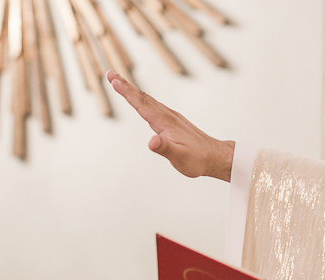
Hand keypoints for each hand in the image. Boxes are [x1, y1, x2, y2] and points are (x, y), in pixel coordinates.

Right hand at [107, 70, 234, 180]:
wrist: (214, 156)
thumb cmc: (197, 159)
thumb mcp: (179, 158)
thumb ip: (164, 149)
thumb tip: (151, 142)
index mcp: (164, 122)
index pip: (142, 104)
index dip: (126, 92)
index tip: (113, 80)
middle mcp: (167, 115)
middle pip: (143, 97)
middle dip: (125, 85)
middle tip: (110, 74)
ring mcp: (171, 117)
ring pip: (148, 100)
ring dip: (133, 91)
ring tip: (120, 83)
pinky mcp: (173, 121)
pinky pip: (154, 106)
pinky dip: (143, 99)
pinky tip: (140, 100)